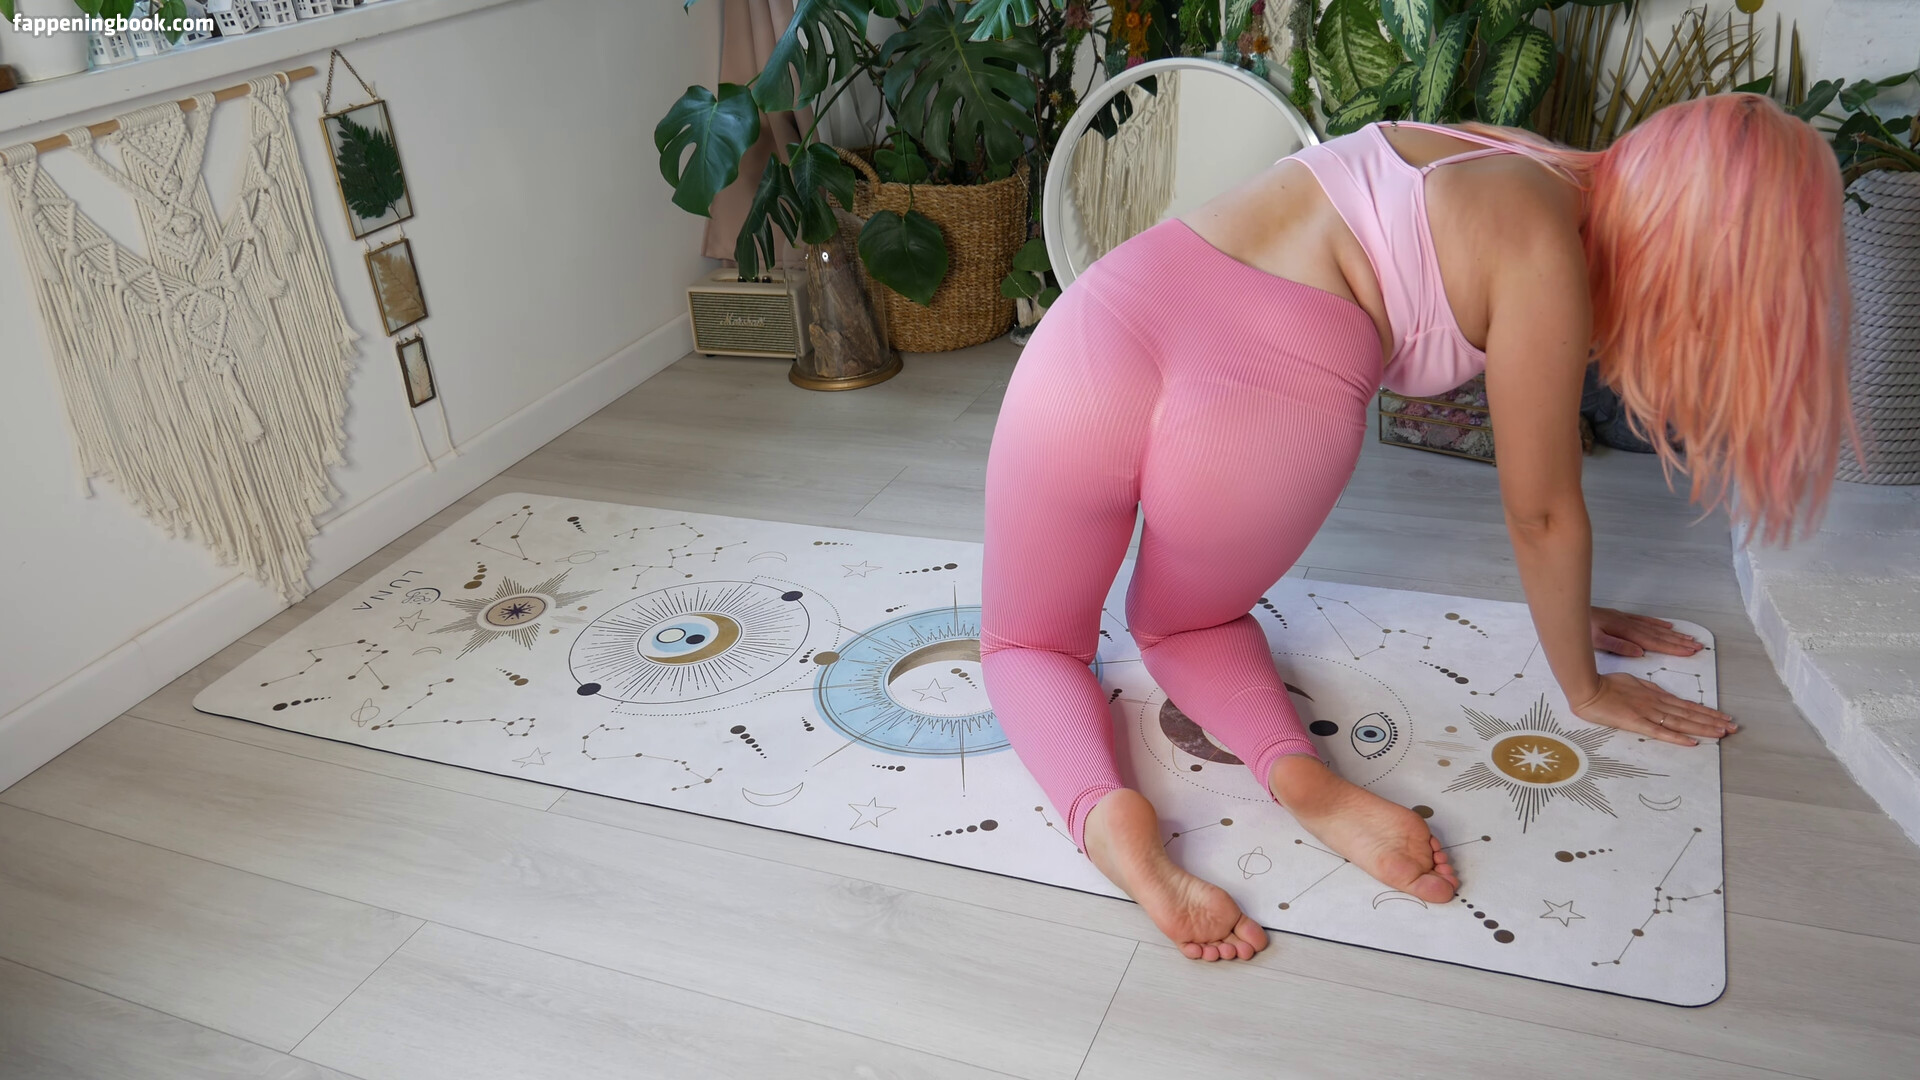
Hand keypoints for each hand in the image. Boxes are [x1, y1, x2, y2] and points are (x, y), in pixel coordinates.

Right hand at [1569, 672, 1735, 746]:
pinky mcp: (1635, 722)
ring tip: (1721, 733)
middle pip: (1689, 713)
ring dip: (1702, 727)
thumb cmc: (1605, 685)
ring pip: (1680, 721)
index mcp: (1655, 694)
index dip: (1706, 711)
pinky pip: (1659, 731)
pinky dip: (1676, 737)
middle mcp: (1656, 703)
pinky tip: (1691, 742)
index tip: (1724, 717)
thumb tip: (1659, 694)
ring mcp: (1647, 712)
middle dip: (1713, 721)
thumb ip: (1647, 689)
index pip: (1686, 705)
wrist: (1587, 688)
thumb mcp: (1631, 681)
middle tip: (1733, 728)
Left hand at [1590, 607, 1703, 657]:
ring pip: (1655, 628)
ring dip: (1673, 634)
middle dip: (1680, 641)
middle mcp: (1630, 624)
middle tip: (1698, 646)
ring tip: (1690, 638)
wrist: (1569, 609)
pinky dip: (1659, 624)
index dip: (1673, 648)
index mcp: (1625, 632)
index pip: (1654, 642)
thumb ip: (1617, 645)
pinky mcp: (1622, 617)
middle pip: (1659, 635)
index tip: (1690, 652)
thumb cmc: (1581, 628)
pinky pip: (1646, 621)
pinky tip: (1668, 627)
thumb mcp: (1595, 640)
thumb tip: (1639, 651)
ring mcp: (1627, 620)